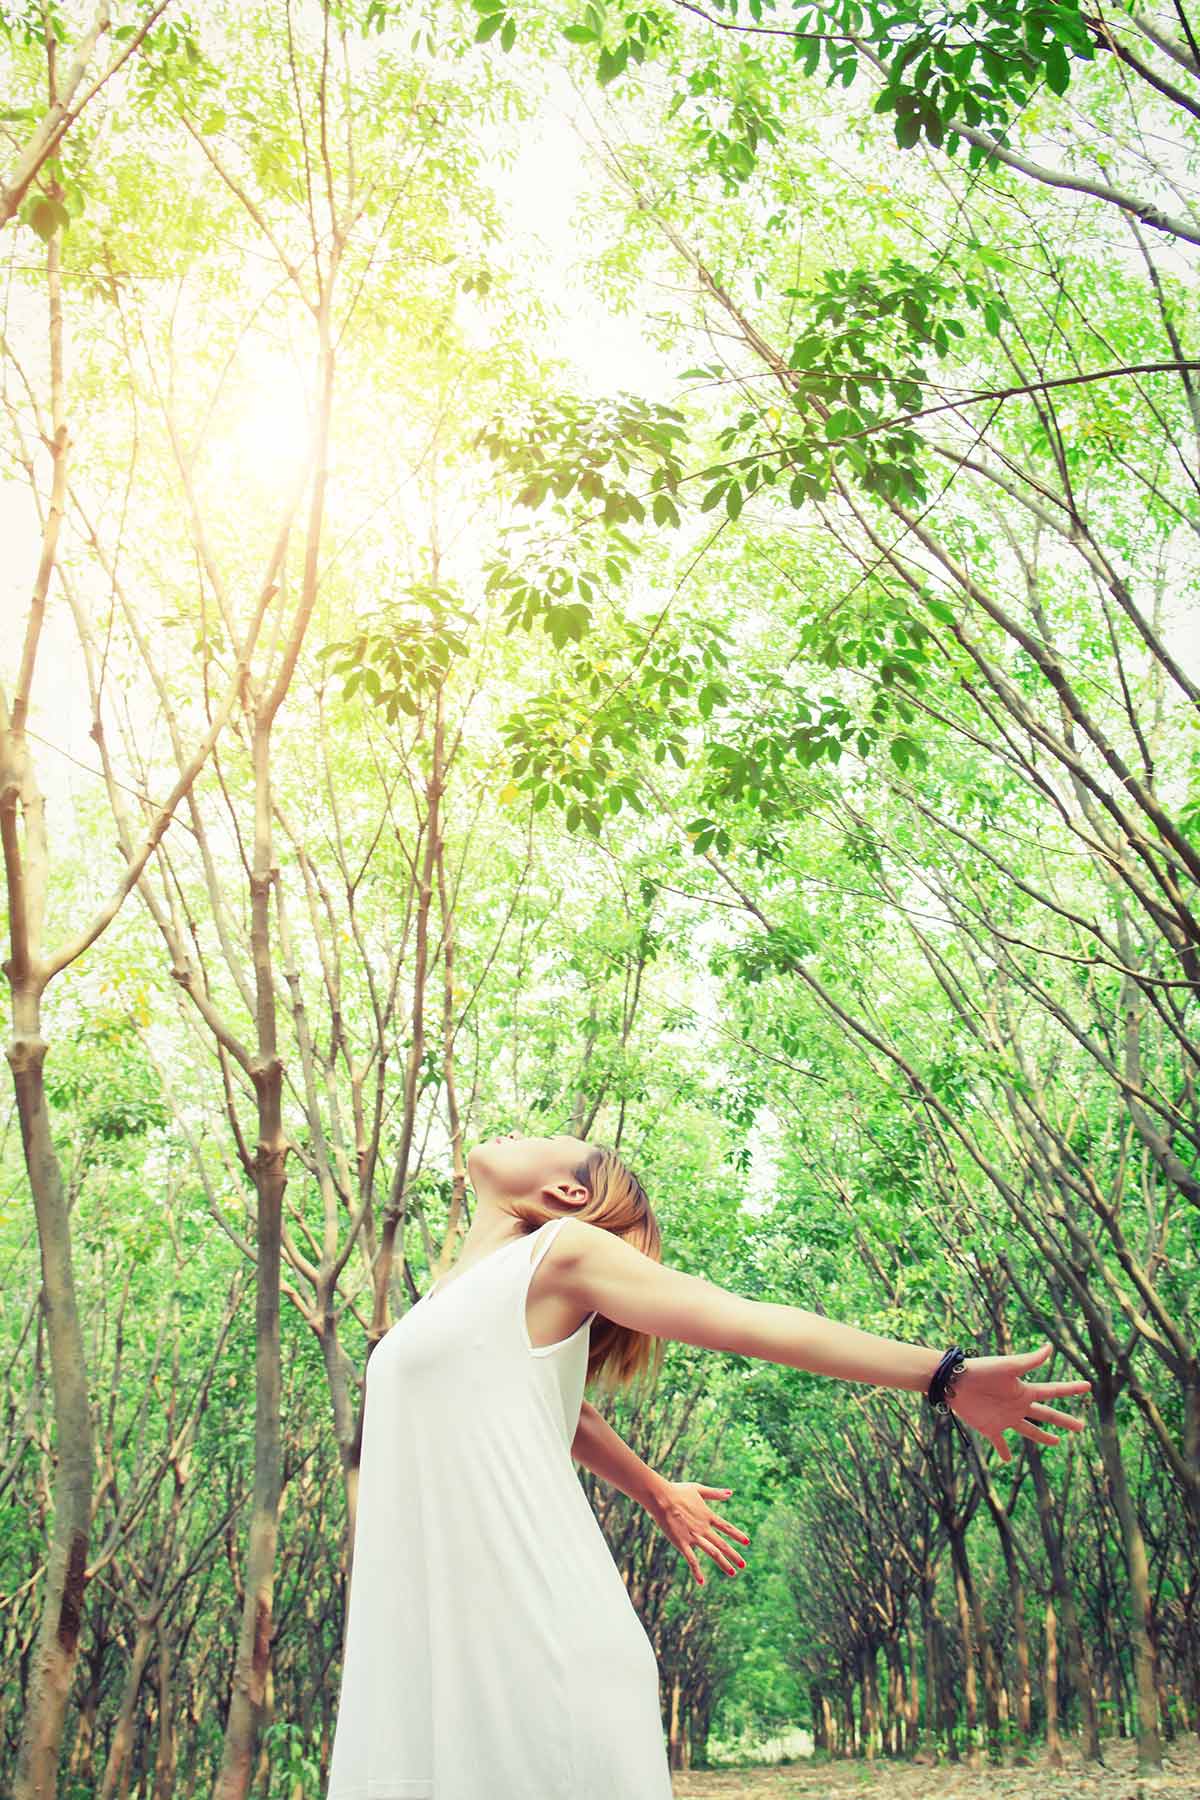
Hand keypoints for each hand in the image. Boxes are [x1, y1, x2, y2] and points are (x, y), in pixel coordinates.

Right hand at [645, 1479, 750, 1585]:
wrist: (661, 1497)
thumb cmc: (677, 1491)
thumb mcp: (698, 1489)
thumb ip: (714, 1493)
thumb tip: (731, 1492)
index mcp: (708, 1516)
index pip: (726, 1527)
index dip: (737, 1535)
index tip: (747, 1542)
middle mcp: (704, 1528)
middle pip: (722, 1544)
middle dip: (734, 1555)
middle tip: (743, 1565)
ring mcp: (694, 1537)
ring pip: (712, 1553)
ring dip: (723, 1563)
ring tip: (733, 1573)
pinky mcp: (682, 1543)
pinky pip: (691, 1559)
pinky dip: (697, 1571)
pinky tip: (701, 1582)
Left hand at [949, 1342, 1090, 1463]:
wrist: (954, 1381)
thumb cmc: (981, 1370)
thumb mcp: (1008, 1366)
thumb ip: (1029, 1361)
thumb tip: (1050, 1348)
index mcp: (1024, 1390)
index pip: (1053, 1391)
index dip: (1071, 1389)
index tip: (1088, 1386)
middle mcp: (1018, 1405)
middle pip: (1047, 1415)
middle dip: (1064, 1421)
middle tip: (1082, 1426)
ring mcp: (1005, 1418)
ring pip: (1029, 1430)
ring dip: (1042, 1437)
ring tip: (1056, 1443)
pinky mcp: (990, 1428)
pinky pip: (1000, 1443)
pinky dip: (1004, 1451)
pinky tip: (1008, 1460)